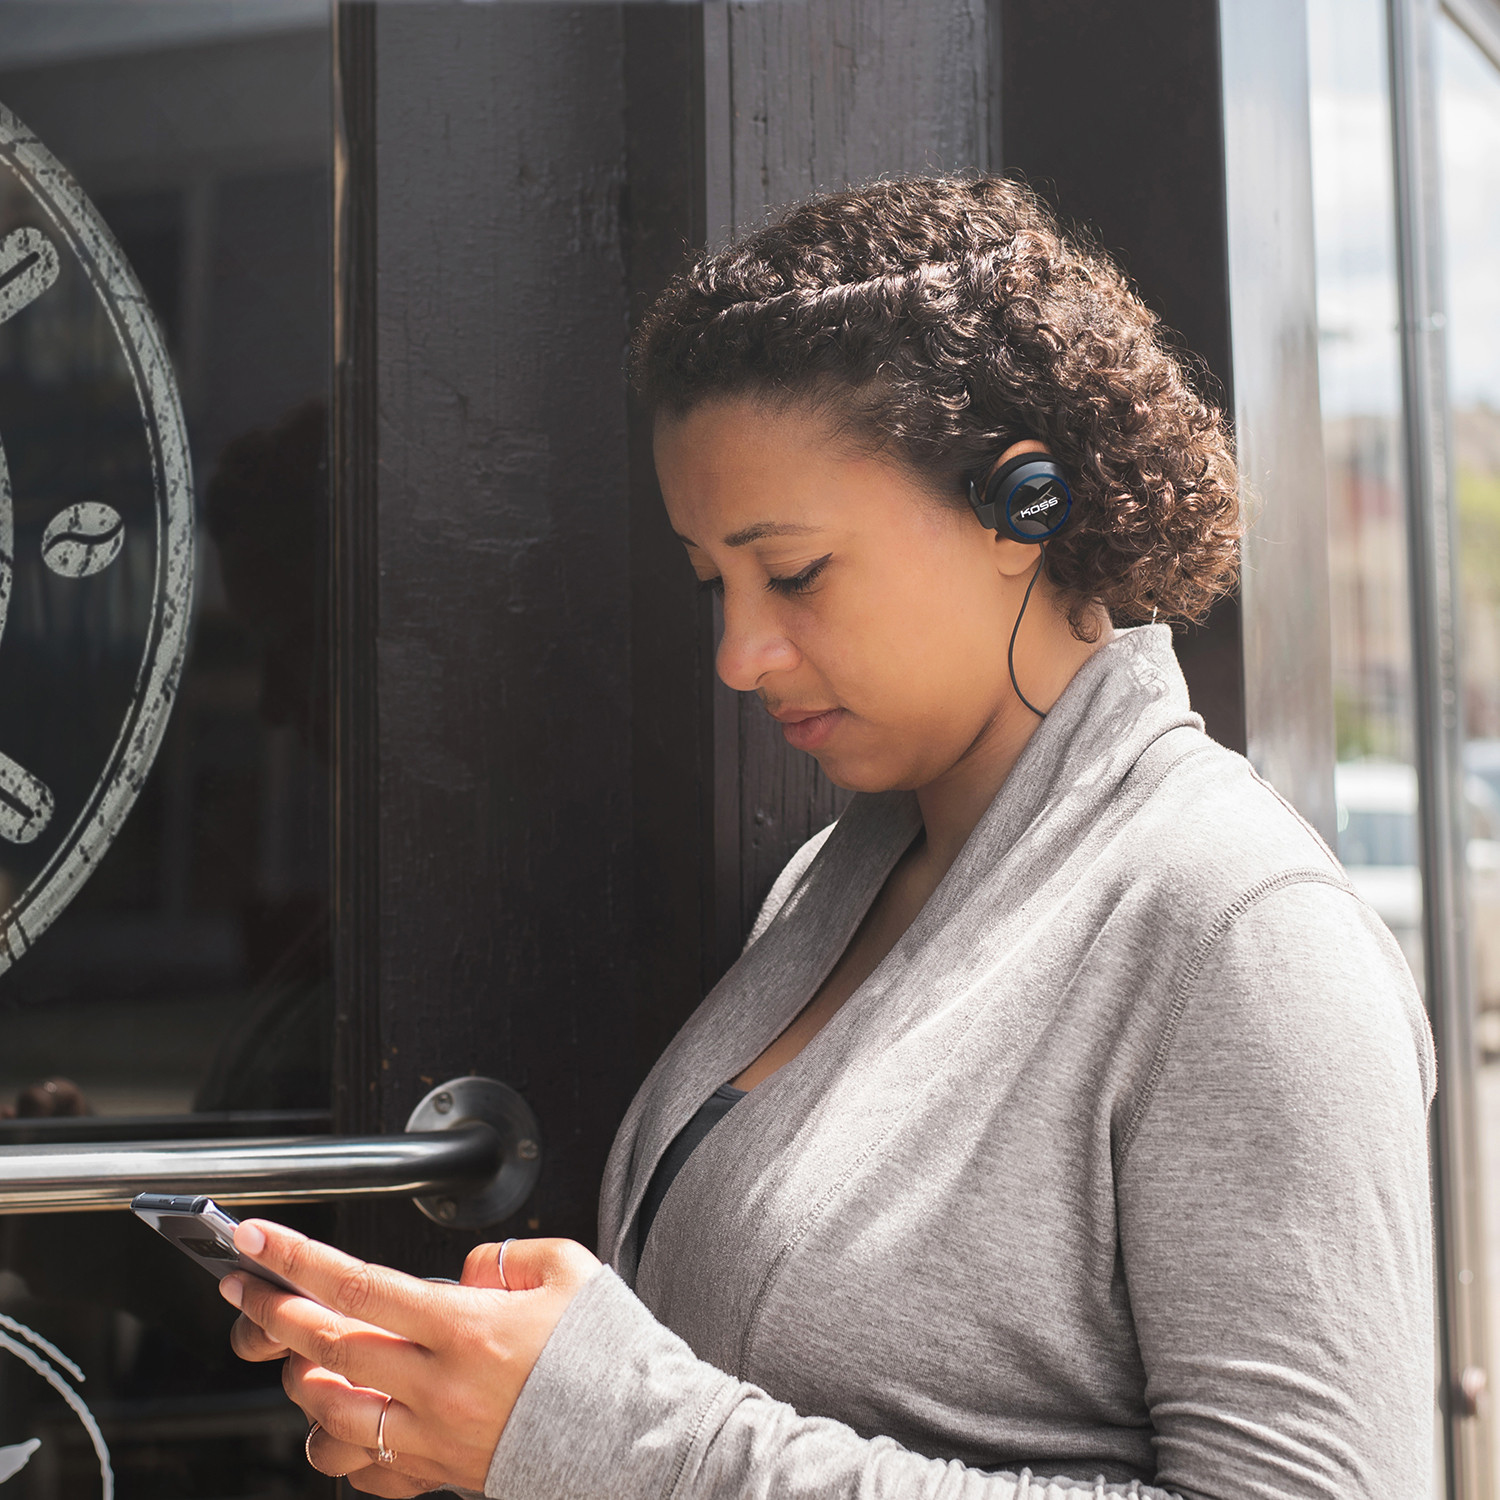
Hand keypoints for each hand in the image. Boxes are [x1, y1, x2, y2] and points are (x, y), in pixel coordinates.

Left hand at [222, 1220, 601, 1494]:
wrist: (642, 1441)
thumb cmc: (611, 1355)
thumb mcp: (570, 1270)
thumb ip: (506, 1256)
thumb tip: (462, 1274)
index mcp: (467, 1328)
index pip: (359, 1285)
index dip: (298, 1259)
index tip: (259, 1238)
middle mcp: (439, 1386)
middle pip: (328, 1348)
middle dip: (274, 1312)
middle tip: (247, 1289)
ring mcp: (434, 1438)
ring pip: (330, 1416)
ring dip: (298, 1381)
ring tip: (291, 1355)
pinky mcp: (442, 1475)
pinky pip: (365, 1470)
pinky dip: (337, 1446)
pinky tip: (336, 1422)